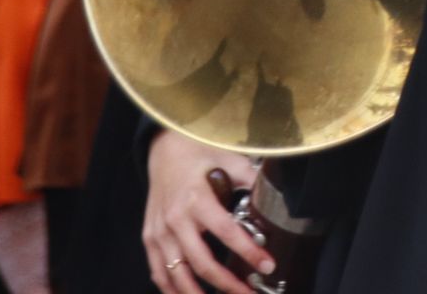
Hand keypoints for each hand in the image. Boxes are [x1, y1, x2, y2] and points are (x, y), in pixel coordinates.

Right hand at [143, 130, 268, 293]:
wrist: (163, 148)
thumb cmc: (197, 153)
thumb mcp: (228, 158)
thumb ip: (251, 178)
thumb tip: (276, 195)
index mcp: (197, 198)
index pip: (226, 232)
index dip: (248, 251)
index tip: (267, 265)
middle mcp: (175, 219)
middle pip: (202, 263)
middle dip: (228, 285)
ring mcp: (159, 232)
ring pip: (177, 274)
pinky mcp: (150, 238)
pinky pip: (159, 272)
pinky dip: (172, 289)